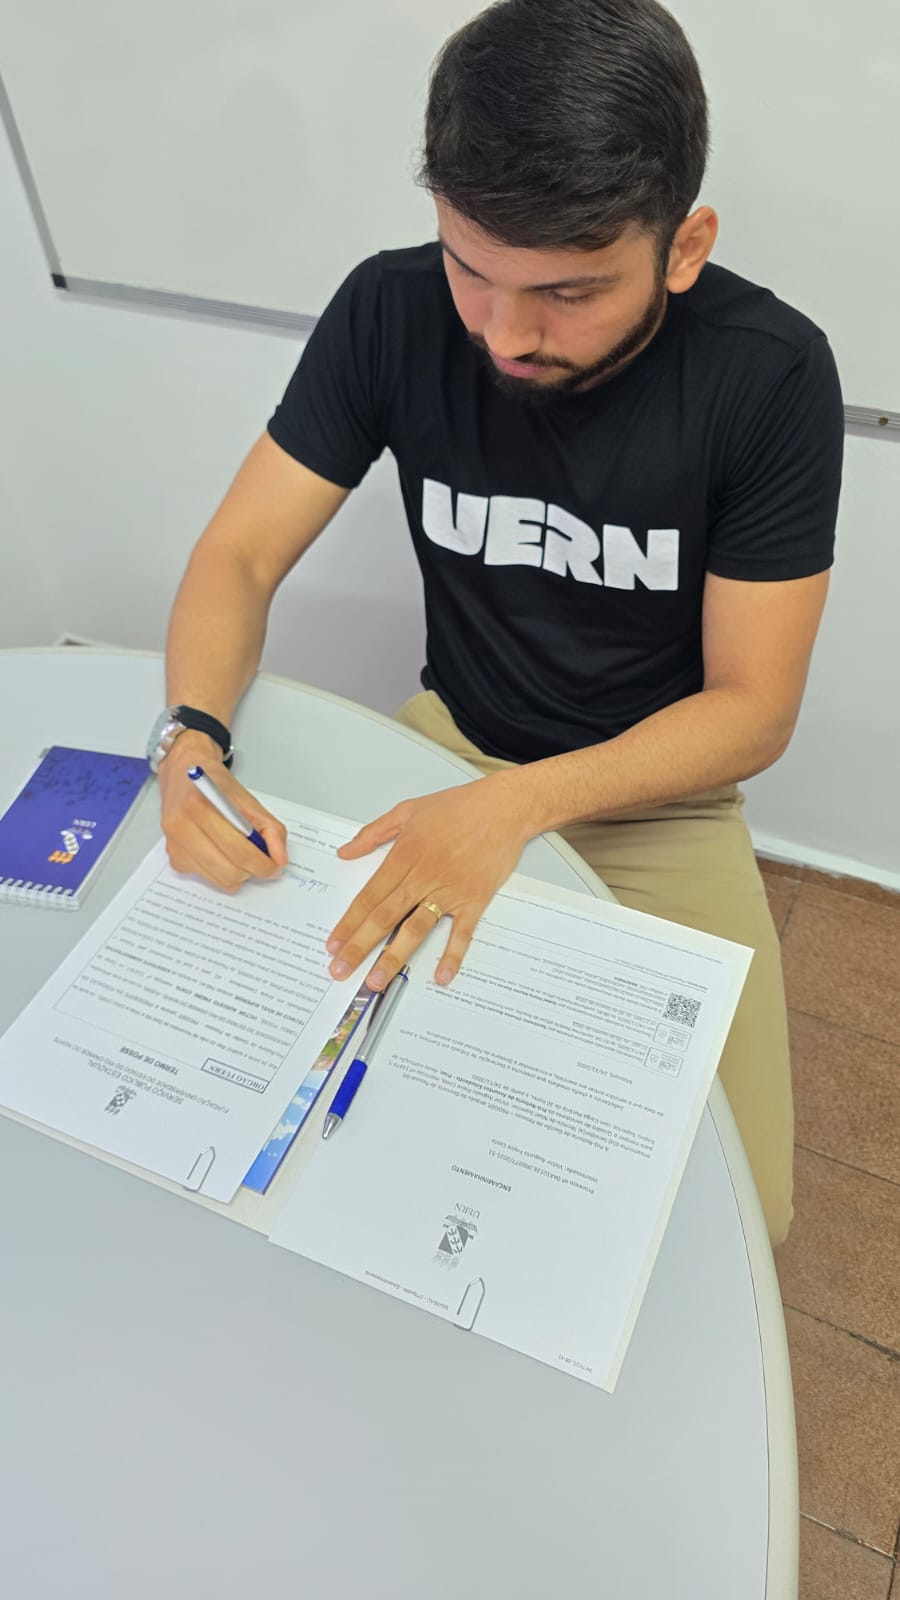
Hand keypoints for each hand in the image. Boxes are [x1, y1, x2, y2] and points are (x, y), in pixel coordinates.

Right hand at [158, 731, 287, 889]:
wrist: (184, 774)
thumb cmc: (216, 786)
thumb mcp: (249, 800)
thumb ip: (271, 829)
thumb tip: (280, 860)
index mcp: (200, 807)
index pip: (239, 851)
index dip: (263, 864)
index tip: (275, 866)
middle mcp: (182, 827)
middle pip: (229, 872)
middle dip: (251, 871)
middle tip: (260, 861)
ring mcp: (175, 845)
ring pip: (219, 880)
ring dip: (236, 873)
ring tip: (239, 853)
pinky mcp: (173, 857)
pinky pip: (206, 878)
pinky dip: (220, 871)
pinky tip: (219, 851)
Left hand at [326, 773, 536, 989]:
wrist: (504, 807)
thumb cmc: (459, 806)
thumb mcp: (408, 810)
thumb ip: (373, 833)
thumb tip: (346, 852)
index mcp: (404, 856)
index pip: (369, 897)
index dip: (349, 923)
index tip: (334, 944)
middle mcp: (423, 876)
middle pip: (385, 917)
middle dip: (360, 947)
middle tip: (341, 971)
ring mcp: (450, 890)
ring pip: (416, 929)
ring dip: (394, 957)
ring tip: (376, 980)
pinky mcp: (475, 899)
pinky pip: (462, 932)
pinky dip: (452, 954)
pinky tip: (441, 975)